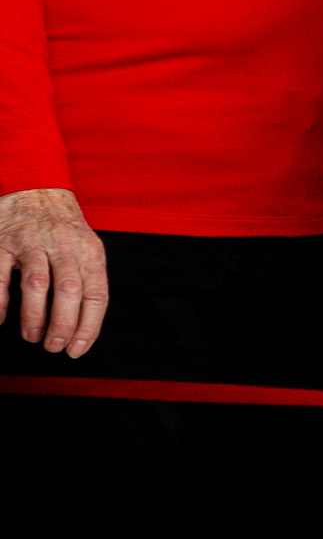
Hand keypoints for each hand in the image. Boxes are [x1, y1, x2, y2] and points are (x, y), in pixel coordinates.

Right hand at [0, 186, 107, 356]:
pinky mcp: (4, 241)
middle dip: (62, 325)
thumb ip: (86, 281)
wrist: (38, 187)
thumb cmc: (64, 228)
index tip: (76, 351)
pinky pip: (1, 276)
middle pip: (69, 291)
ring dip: (34, 316)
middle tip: (53, 347)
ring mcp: (33, 242)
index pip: (96, 295)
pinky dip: (1, 301)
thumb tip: (82, 325)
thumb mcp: (86, 248)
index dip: (88, 327)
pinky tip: (1, 320)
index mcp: (90, 252)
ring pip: (38, 283)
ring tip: (32, 337)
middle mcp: (65, 246)